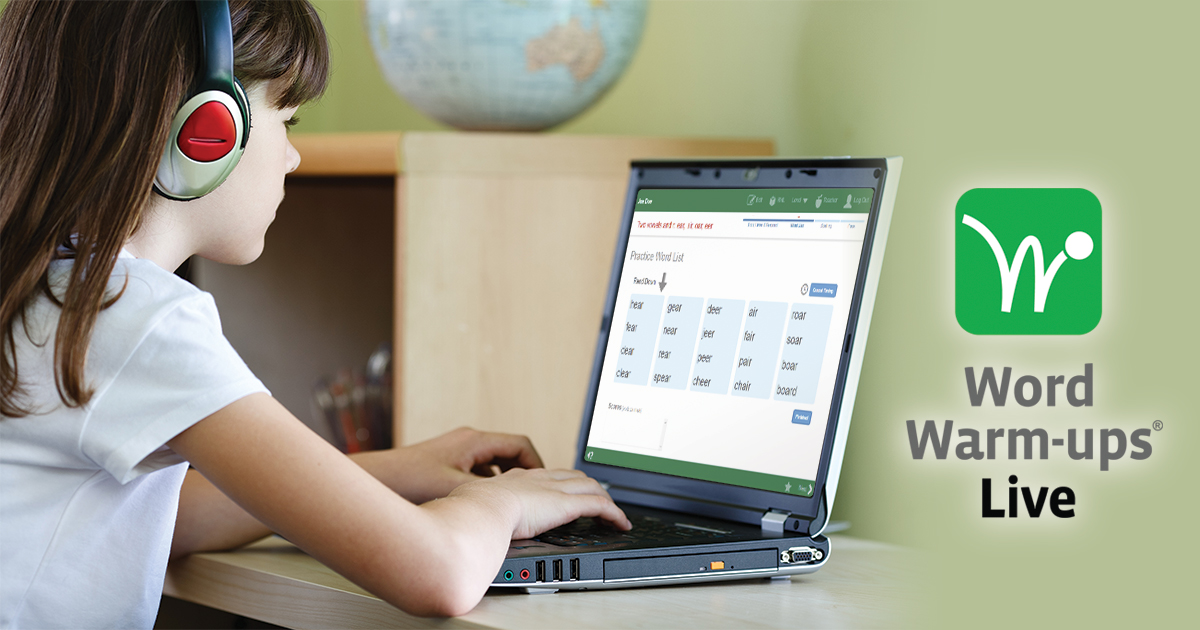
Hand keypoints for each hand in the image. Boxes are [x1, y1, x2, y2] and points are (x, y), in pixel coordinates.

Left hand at [351, 427, 543, 503]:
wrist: (375, 479)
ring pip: (493, 463)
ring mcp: (456, 451)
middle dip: (525, 474)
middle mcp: (467, 441)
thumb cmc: (408, 479)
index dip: (538, 464)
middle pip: (510, 452)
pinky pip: (477, 471)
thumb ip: (486, 493)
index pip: (522, 445)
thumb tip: (513, 503)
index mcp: (475, 440)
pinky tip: (481, 504)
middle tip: (534, 495)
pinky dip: (486, 485)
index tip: (545, 484)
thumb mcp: (455, 489)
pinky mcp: (445, 463)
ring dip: (504, 480)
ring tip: (510, 502)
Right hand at [445, 467, 631, 539]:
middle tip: (597, 499)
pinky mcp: (566, 504)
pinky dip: (613, 513)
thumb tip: (467, 526)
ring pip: (590, 487)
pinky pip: (599, 505)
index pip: (545, 476)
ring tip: (612, 514)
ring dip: (604, 499)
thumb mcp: (472, 509)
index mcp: (514, 480)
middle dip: (587, 486)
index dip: (559, 482)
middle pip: (572, 476)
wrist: (477, 511)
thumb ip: (476, 514)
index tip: (563, 491)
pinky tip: (620, 523)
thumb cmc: (467, 513)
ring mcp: (553, 490)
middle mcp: (537, 480)